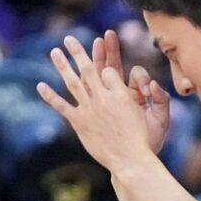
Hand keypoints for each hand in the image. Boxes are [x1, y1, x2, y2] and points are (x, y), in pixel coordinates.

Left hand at [38, 34, 162, 171]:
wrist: (131, 162)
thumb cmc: (147, 142)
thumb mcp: (160, 119)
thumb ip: (160, 99)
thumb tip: (151, 84)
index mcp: (123, 94)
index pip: (109, 70)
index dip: (107, 66)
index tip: (107, 68)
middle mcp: (104, 98)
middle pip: (89, 68)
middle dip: (78, 52)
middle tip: (69, 38)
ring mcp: (90, 109)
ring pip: (73, 81)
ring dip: (62, 65)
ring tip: (54, 52)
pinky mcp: (80, 123)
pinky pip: (62, 106)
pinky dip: (51, 96)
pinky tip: (40, 86)